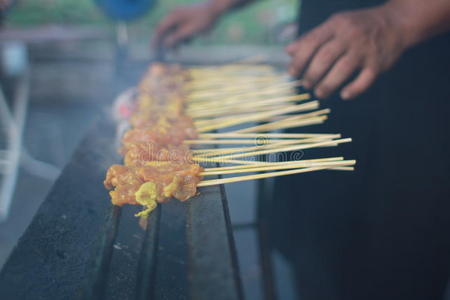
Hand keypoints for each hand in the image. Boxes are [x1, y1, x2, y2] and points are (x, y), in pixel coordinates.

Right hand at [153, 3, 220, 48]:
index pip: (160, 29)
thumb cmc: (203, 20)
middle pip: (165, 30)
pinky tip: (189, 41)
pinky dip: (182, 36)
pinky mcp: (187, 17)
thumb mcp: (190, 31)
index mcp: (173, 17)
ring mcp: (180, 15)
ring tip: (177, 51)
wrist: (216, 9)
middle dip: (164, 42)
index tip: (153, 51)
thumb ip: (177, 38)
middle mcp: (174, 15)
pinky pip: (180, 28)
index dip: (155, 40)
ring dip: (174, 41)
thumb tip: (166, 44)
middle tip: (162, 54)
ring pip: (173, 30)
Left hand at [286, 6, 407, 99]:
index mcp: (336, 25)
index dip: (299, 60)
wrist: (397, 22)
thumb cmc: (358, 26)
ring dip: (327, 85)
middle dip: (311, 75)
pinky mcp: (378, 63)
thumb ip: (312, 38)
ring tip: (319, 93)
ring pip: (342, 70)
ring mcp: (365, 50)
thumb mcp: (334, 25)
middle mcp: (350, 36)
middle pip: (324, 58)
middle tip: (306, 85)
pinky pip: (364, 80)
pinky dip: (353, 90)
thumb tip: (288, 51)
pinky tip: (344, 95)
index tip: (292, 73)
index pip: (312, 43)